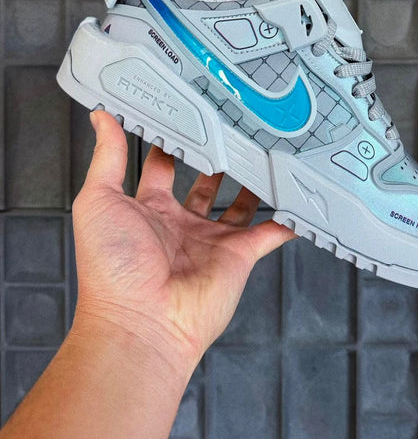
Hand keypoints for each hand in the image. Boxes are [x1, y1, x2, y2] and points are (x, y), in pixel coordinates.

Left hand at [72, 110, 295, 371]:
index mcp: (148, 209)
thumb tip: (102, 116)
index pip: (163, 167)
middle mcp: (181, 224)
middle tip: (234, 132)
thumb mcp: (99, 200)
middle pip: (205, 184)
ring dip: (252, 184)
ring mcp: (212, 240)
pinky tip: (297, 203)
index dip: (174, 143)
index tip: (189, 116)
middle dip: (218, 160)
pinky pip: (269, 234)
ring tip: (265, 155)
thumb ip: (108, 157)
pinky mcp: (239, 256)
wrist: (142, 322)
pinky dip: (285, 221)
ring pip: (239, 205)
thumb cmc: (112, 268)